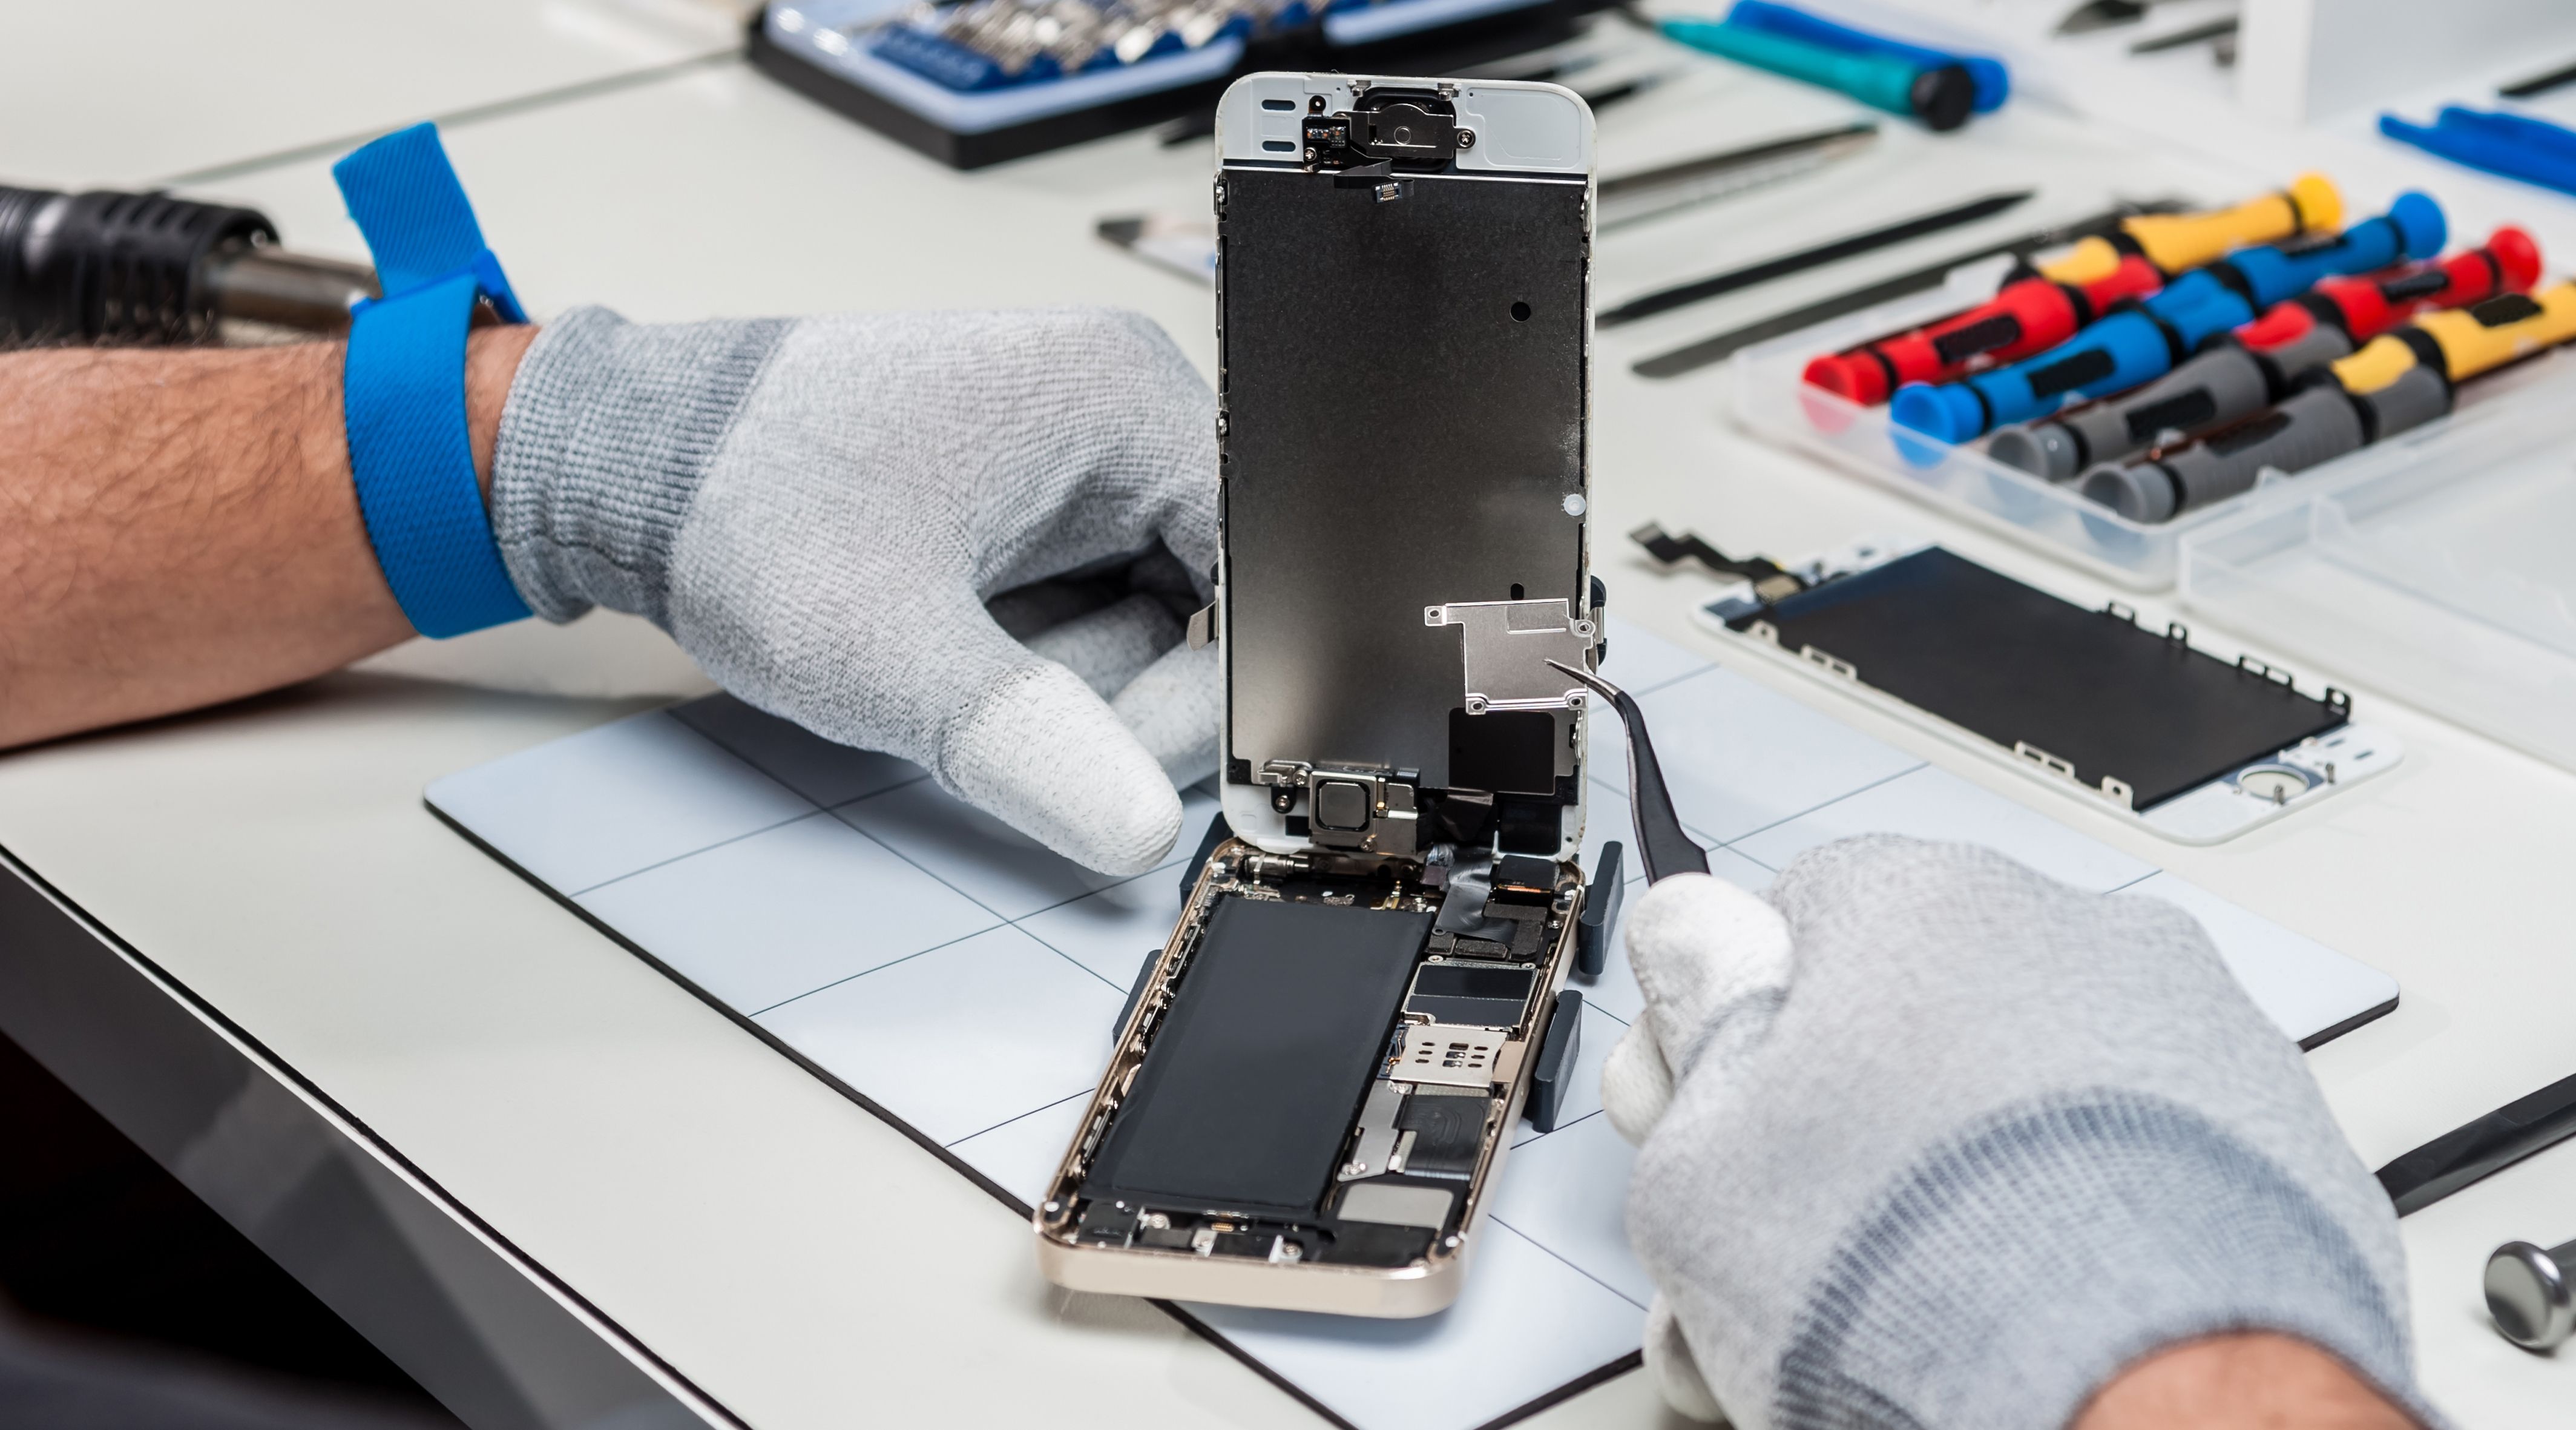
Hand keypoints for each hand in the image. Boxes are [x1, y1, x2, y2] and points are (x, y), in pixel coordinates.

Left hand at [489, 307, 1217, 873]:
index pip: (1252, 574)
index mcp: (1120, 396)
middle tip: (993, 706)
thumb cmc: (742, 503)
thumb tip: (1140, 830)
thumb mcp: (884, 649)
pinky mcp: (1039, 502)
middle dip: (1111, 692)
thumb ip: (1024, 743)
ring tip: (941, 650)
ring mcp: (1080, 455)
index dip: (1206, 691)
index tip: (1122, 765)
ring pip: (1149, 628)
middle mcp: (1120, 407)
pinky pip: (1091, 616)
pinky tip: (950, 642)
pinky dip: (1030, 663)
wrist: (630, 464)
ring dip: (1061, 681)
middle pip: (1209, 608)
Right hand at [1599, 836, 2427, 1429]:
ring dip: (1949, 1190)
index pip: (1777, 930)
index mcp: (1916, 899)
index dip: (1727, 1049)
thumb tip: (1697, 948)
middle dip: (1839, 1134)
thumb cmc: (1926, 1289)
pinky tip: (2026, 1324)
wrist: (2149, 1408)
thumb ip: (1693, 1026)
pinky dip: (2077, 1233)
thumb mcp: (1701, 1161)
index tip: (1714, 1137)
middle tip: (1797, 1254)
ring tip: (1912, 1316)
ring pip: (2012, 1105)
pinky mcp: (2278, 1150)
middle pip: (1899, 1023)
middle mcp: (2066, 938)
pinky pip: (2131, 1172)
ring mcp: (2191, 1038)